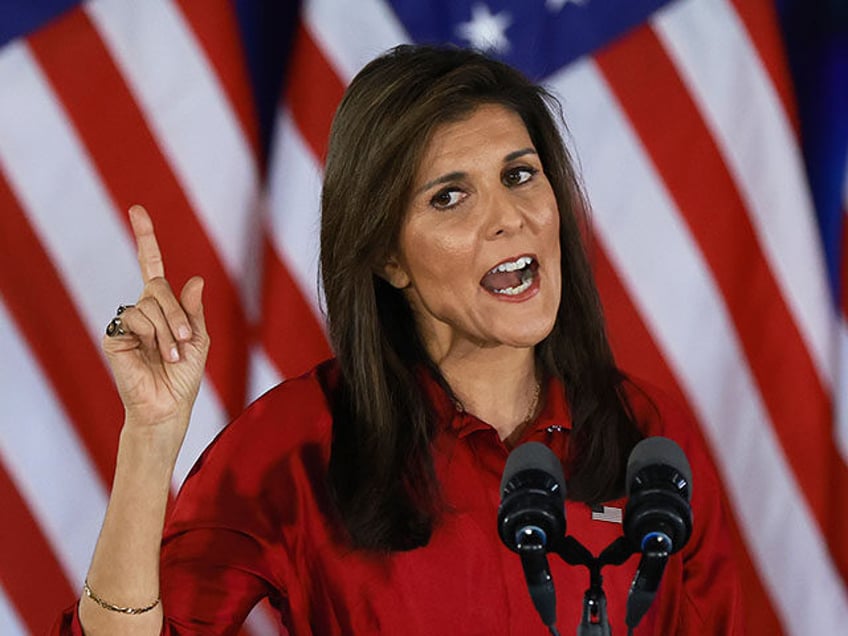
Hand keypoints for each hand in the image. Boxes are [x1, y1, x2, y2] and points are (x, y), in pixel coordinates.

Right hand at [102, 205, 209, 434]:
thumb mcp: (199, 339)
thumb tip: (195, 279)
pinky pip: (136, 319)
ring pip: (150, 304)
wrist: (168, 405)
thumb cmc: (185, 375)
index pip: (152, 265)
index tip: (137, 210)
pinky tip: (154, 356)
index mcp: (163, 306)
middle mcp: (142, 308)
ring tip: (170, 356)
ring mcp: (126, 321)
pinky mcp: (113, 334)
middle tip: (185, 341)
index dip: (145, 238)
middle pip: (158, 286)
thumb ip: (194, 310)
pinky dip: (153, 336)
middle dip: (178, 314)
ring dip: (168, 331)